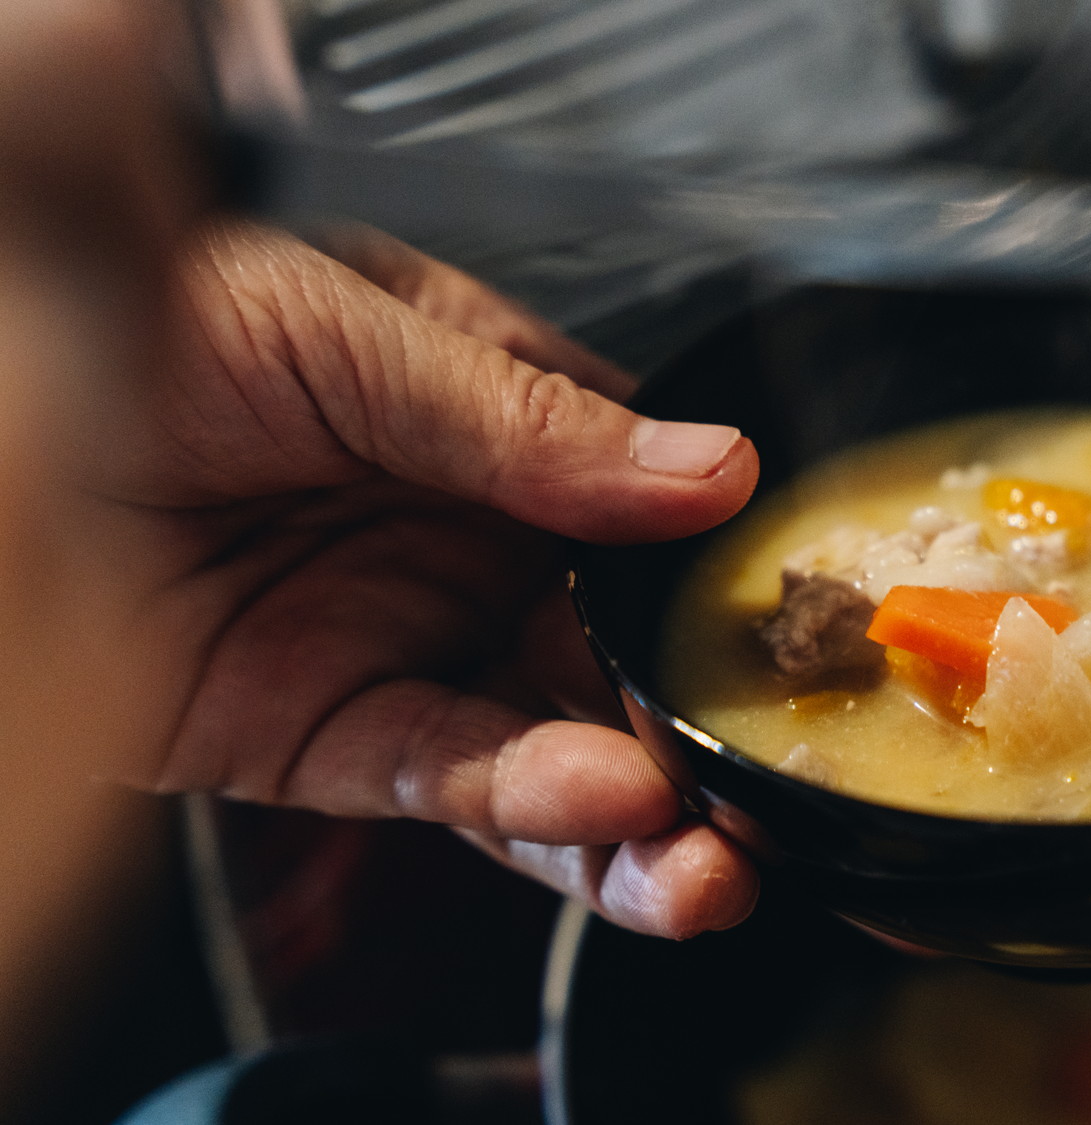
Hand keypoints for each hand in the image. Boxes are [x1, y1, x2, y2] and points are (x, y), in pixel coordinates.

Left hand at [87, 219, 761, 938]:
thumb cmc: (140, 314)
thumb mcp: (347, 331)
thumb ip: (528, 421)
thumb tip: (706, 467)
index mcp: (494, 425)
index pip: (646, 509)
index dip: (720, 575)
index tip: (787, 623)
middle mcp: (466, 545)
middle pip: (616, 653)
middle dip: (701, 727)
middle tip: (771, 778)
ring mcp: (404, 644)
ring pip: (555, 747)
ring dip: (646, 815)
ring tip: (714, 854)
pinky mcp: (325, 738)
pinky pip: (446, 779)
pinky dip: (532, 807)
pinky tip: (606, 808)